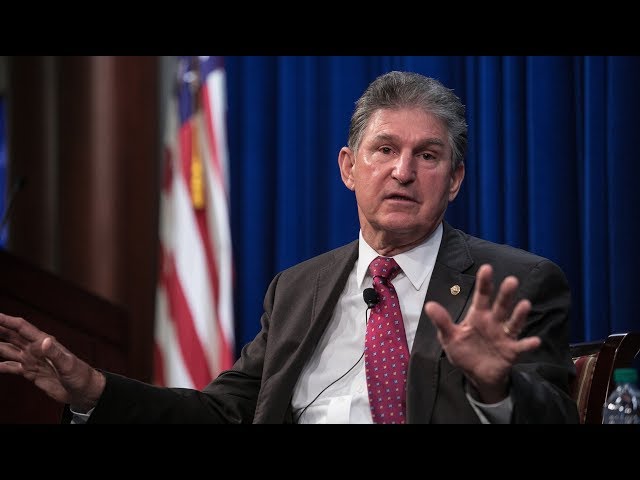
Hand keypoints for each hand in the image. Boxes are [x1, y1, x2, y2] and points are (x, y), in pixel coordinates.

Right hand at [0, 313, 104, 411]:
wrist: (83, 390)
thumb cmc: (80, 375)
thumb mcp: (68, 364)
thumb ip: (55, 353)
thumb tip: (44, 341)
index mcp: (44, 342)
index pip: (21, 327)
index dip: (7, 321)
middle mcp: (35, 349)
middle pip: (11, 336)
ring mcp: (31, 360)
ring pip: (7, 350)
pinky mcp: (30, 372)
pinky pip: (10, 367)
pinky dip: (0, 366)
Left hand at [425, 264, 540, 403]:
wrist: (476, 375)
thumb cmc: (464, 351)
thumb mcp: (449, 337)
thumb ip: (442, 322)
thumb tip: (429, 305)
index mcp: (478, 316)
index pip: (481, 296)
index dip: (484, 283)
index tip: (487, 268)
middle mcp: (493, 322)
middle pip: (500, 306)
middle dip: (505, 294)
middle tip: (512, 280)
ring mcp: (504, 336)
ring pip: (513, 322)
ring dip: (519, 314)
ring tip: (525, 304)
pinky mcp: (511, 351)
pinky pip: (521, 346)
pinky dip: (528, 344)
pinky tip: (534, 341)